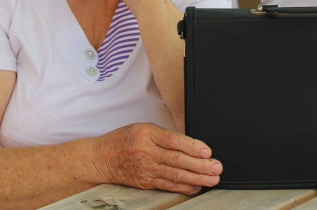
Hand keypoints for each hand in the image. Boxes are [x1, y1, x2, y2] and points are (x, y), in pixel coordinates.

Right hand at [92, 122, 221, 194]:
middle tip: (216, 167)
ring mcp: (145, 169)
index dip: (192, 146)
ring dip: (196, 178)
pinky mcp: (144, 182)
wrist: (100, 158)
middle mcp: (146, 152)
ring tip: (212, 179)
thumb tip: (191, 144)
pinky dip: (183, 187)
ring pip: (175, 175)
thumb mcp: (143, 129)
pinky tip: (196, 187)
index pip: (174, 140)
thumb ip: (165, 136)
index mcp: (147, 134)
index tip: (207, 151)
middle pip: (177, 160)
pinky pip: (167, 185)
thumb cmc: (124, 140)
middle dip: (200, 165)